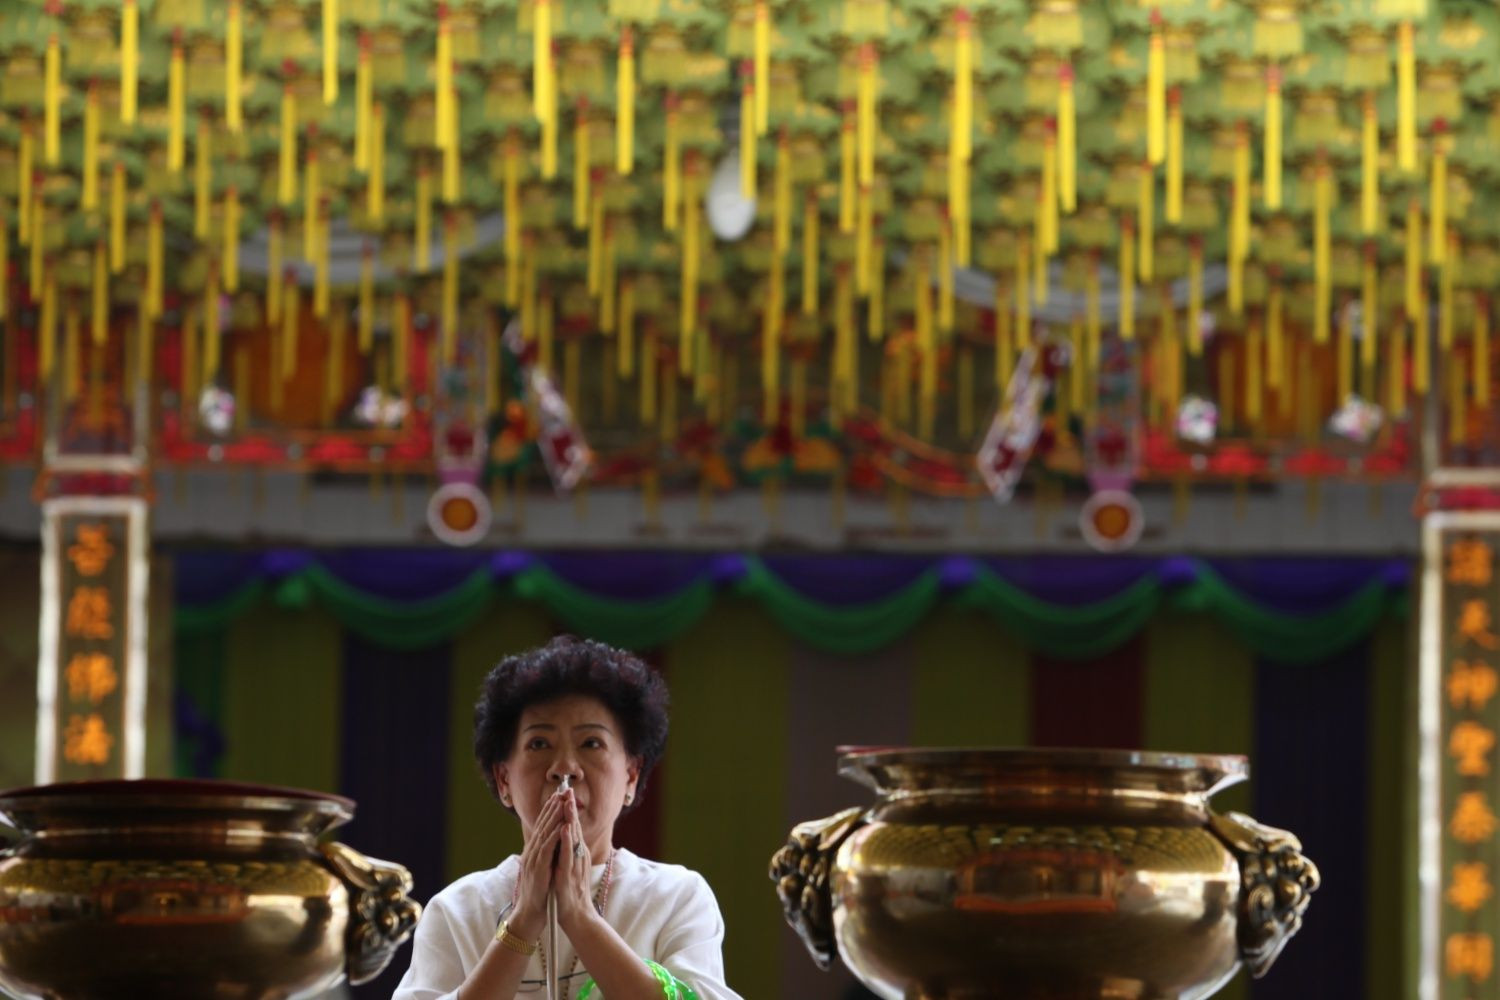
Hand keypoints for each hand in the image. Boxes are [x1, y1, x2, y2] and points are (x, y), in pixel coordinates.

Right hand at [510, 789, 565, 938]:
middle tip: (562, 791)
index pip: (542, 826)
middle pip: (543, 825)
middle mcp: (532, 853)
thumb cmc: (540, 893)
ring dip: (554, 817)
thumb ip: (547, 854)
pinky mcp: (538, 870)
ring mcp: (534, 861)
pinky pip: (547, 850)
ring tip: (562, 802)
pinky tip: (560, 826)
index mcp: (534, 852)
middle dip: (553, 807)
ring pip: (545, 833)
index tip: (559, 795)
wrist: (530, 915)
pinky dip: (554, 836)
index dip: (550, 810)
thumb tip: (554, 840)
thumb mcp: (543, 869)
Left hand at [553, 789, 598, 933]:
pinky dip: (566, 842)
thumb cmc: (570, 894)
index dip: (568, 810)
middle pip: (574, 828)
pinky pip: (567, 856)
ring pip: (573, 839)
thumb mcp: (568, 868)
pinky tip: (565, 829)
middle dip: (570, 808)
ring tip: (567, 802)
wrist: (576, 917)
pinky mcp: (569, 877)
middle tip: (567, 789)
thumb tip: (565, 834)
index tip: (564, 792)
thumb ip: (568, 852)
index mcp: (576, 854)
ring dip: (570, 819)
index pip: (572, 827)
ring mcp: (574, 866)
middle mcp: (578, 857)